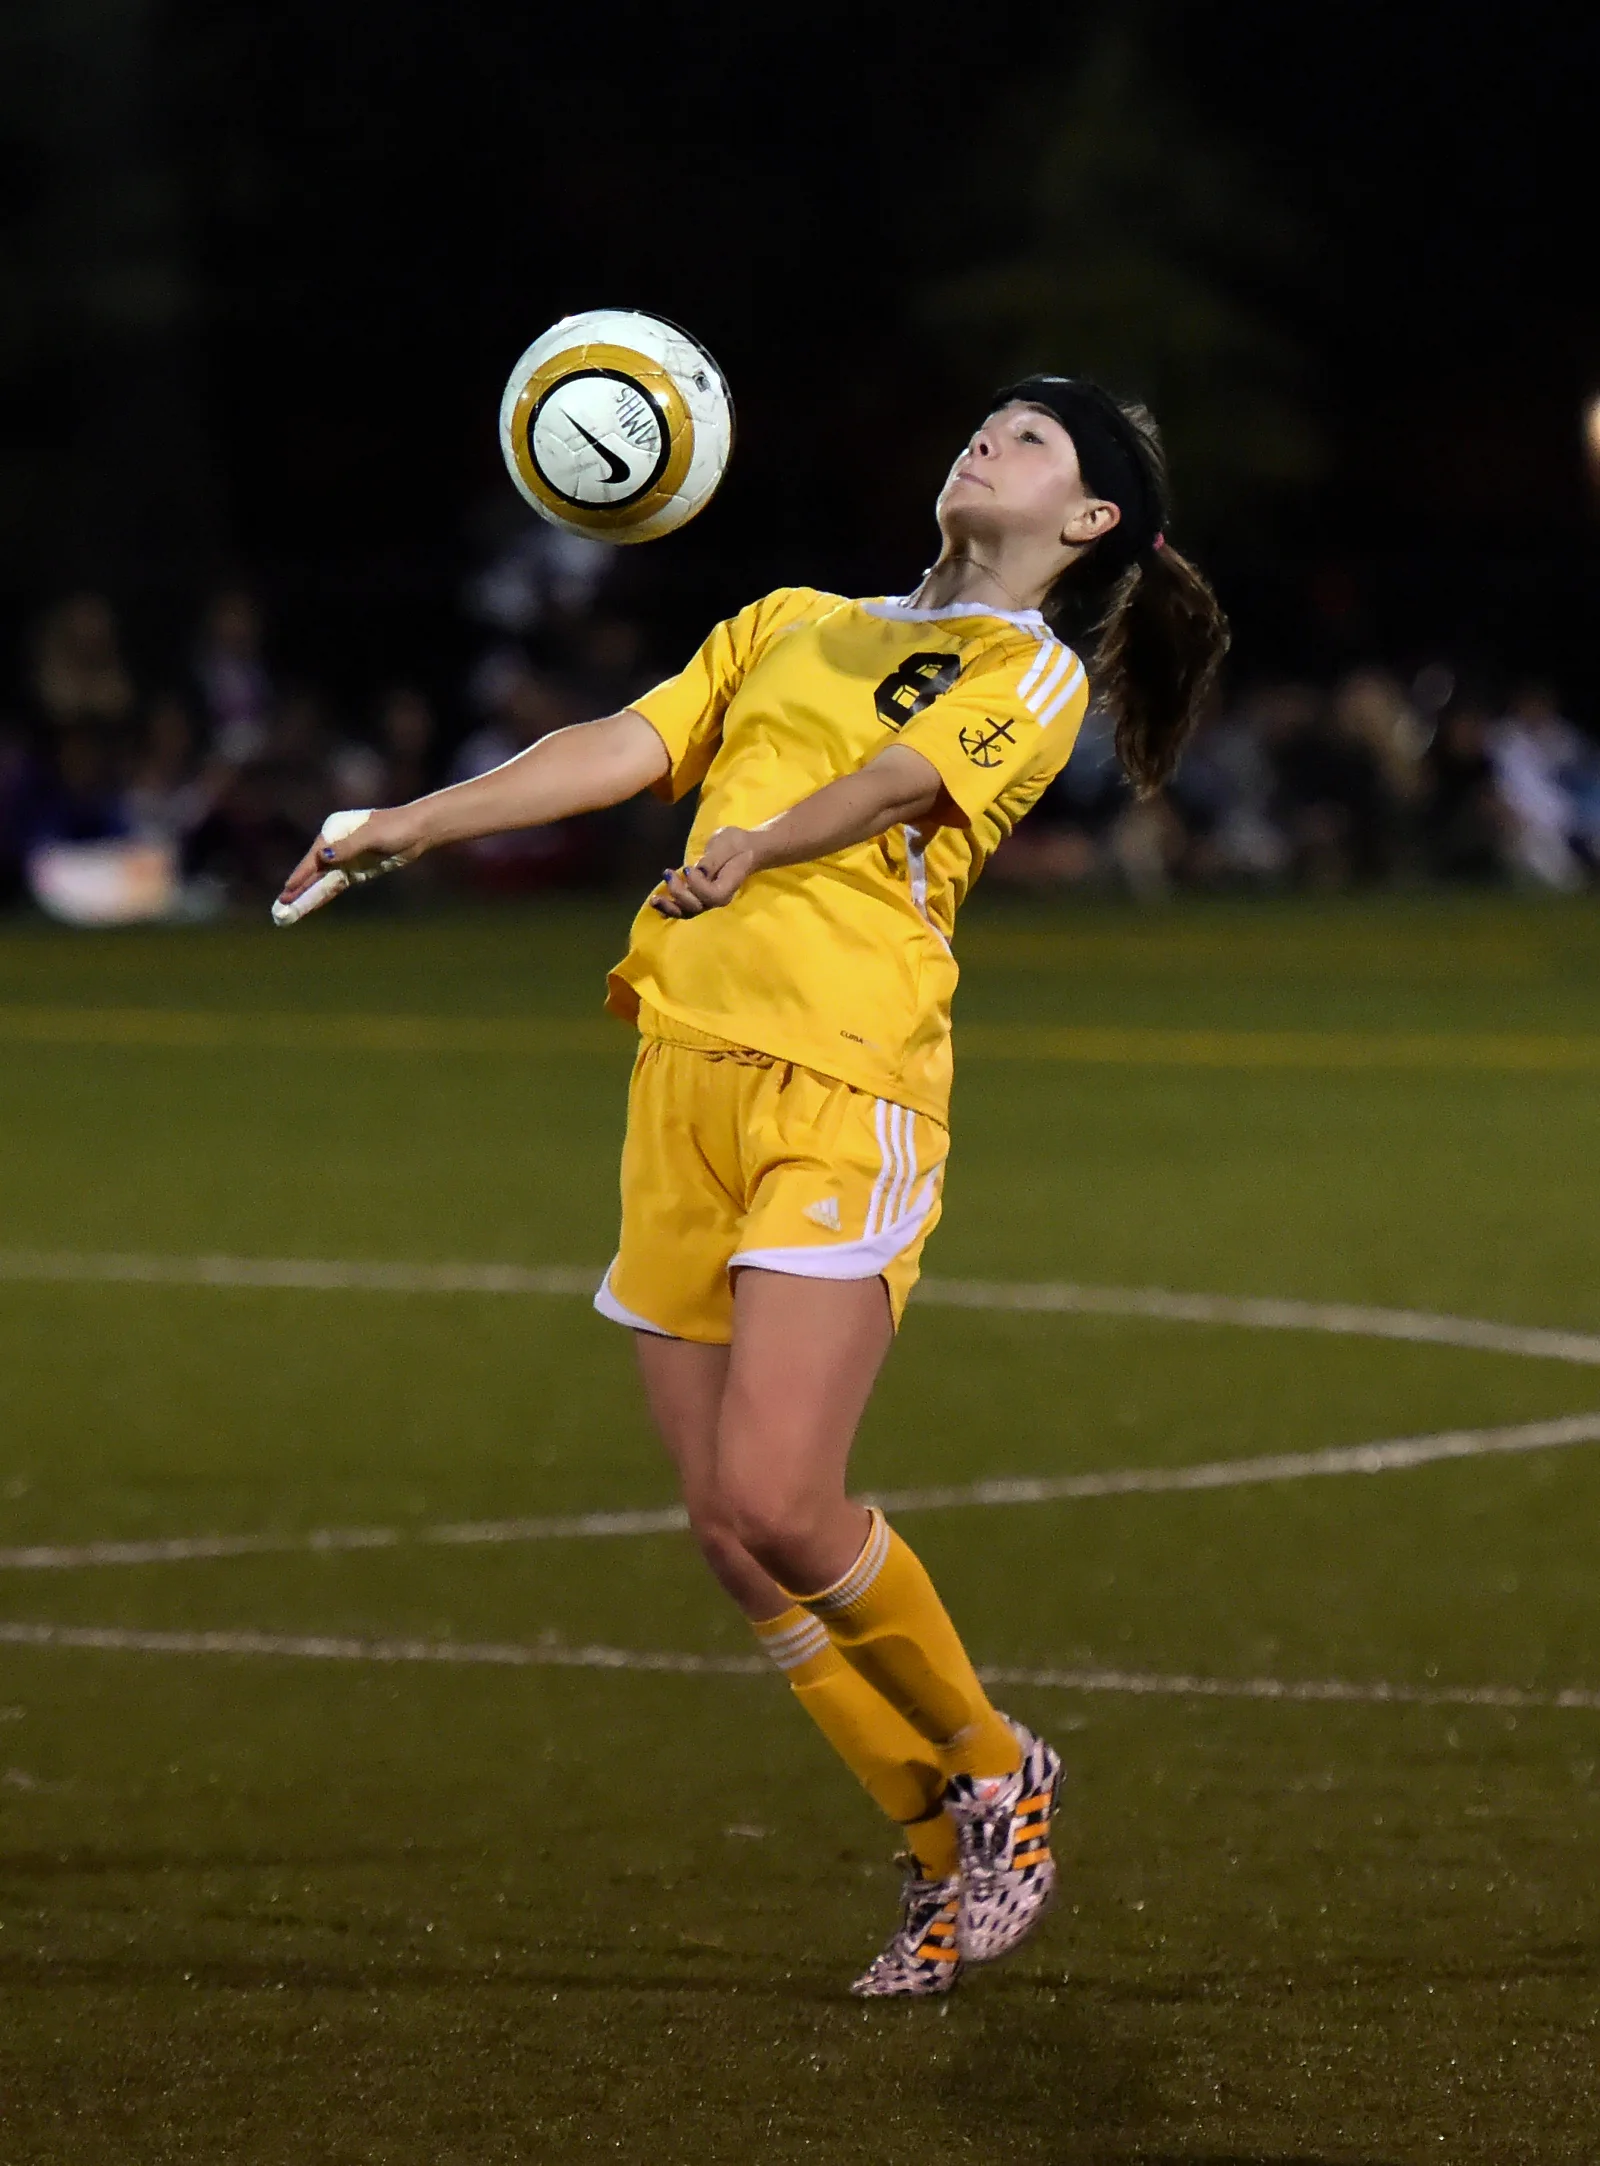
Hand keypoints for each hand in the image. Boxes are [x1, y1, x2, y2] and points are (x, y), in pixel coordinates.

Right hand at [274, 805, 426, 923]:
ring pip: (322, 881)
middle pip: (314, 871)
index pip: (314, 857)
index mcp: (334, 831)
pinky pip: (335, 885)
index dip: (300, 875)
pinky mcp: (355, 870)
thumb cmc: (395, 828)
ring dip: (307, 895)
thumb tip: (322, 856)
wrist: (417, 831)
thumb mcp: (371, 837)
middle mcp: (335, 845)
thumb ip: (347, 847)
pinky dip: (323, 895)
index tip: (287, 889)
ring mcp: (344, 859)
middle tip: (280, 907)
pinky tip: (310, 905)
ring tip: (290, 911)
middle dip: (298, 889)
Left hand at [650, 825, 762, 916]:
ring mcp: (708, 900)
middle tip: (668, 873)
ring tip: (654, 899)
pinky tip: (656, 903)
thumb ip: (713, 859)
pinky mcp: (698, 897)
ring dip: (670, 907)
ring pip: (688, 912)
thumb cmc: (736, 845)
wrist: (743, 850)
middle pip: (697, 906)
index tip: (687, 868)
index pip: (712, 895)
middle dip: (679, 893)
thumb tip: (699, 871)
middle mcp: (718, 898)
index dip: (697, 885)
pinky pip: (684, 908)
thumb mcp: (726, 844)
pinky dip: (669, 907)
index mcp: (728, 885)